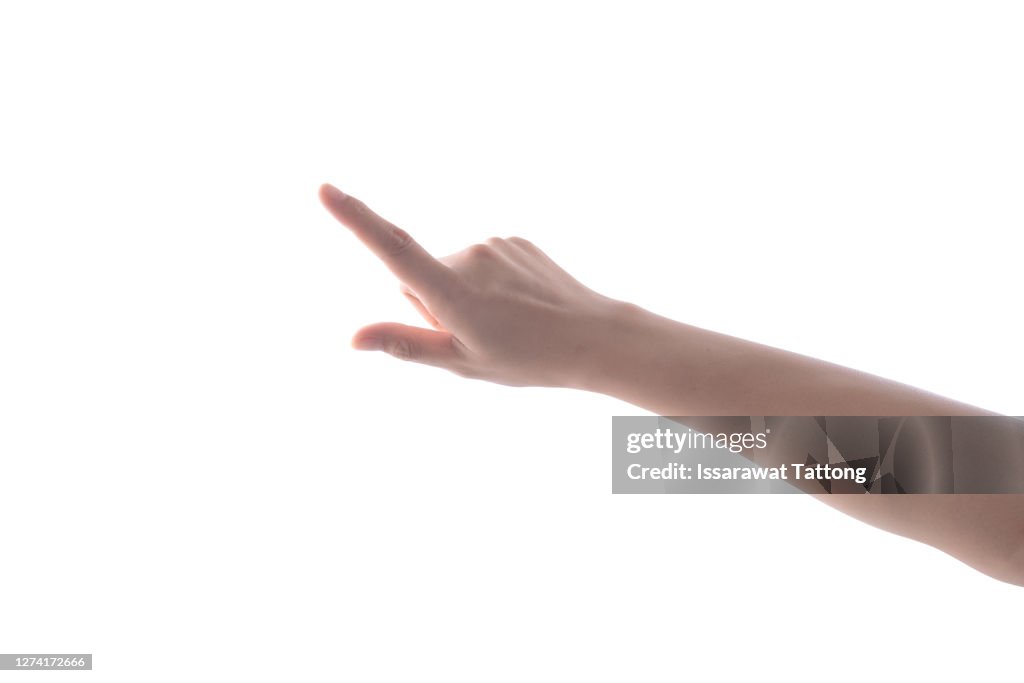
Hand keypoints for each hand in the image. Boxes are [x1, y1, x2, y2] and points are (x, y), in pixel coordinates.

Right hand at [319, 184, 625, 387]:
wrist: (592, 337)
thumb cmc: (527, 359)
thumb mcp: (462, 361)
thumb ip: (406, 343)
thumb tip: (353, 338)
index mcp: (452, 292)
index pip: (393, 250)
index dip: (355, 219)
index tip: (324, 188)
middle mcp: (468, 257)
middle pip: (421, 276)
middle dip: (433, 301)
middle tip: (475, 332)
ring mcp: (493, 244)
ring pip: (452, 269)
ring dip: (463, 292)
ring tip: (504, 320)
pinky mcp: (512, 240)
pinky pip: (480, 261)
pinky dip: (488, 281)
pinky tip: (518, 303)